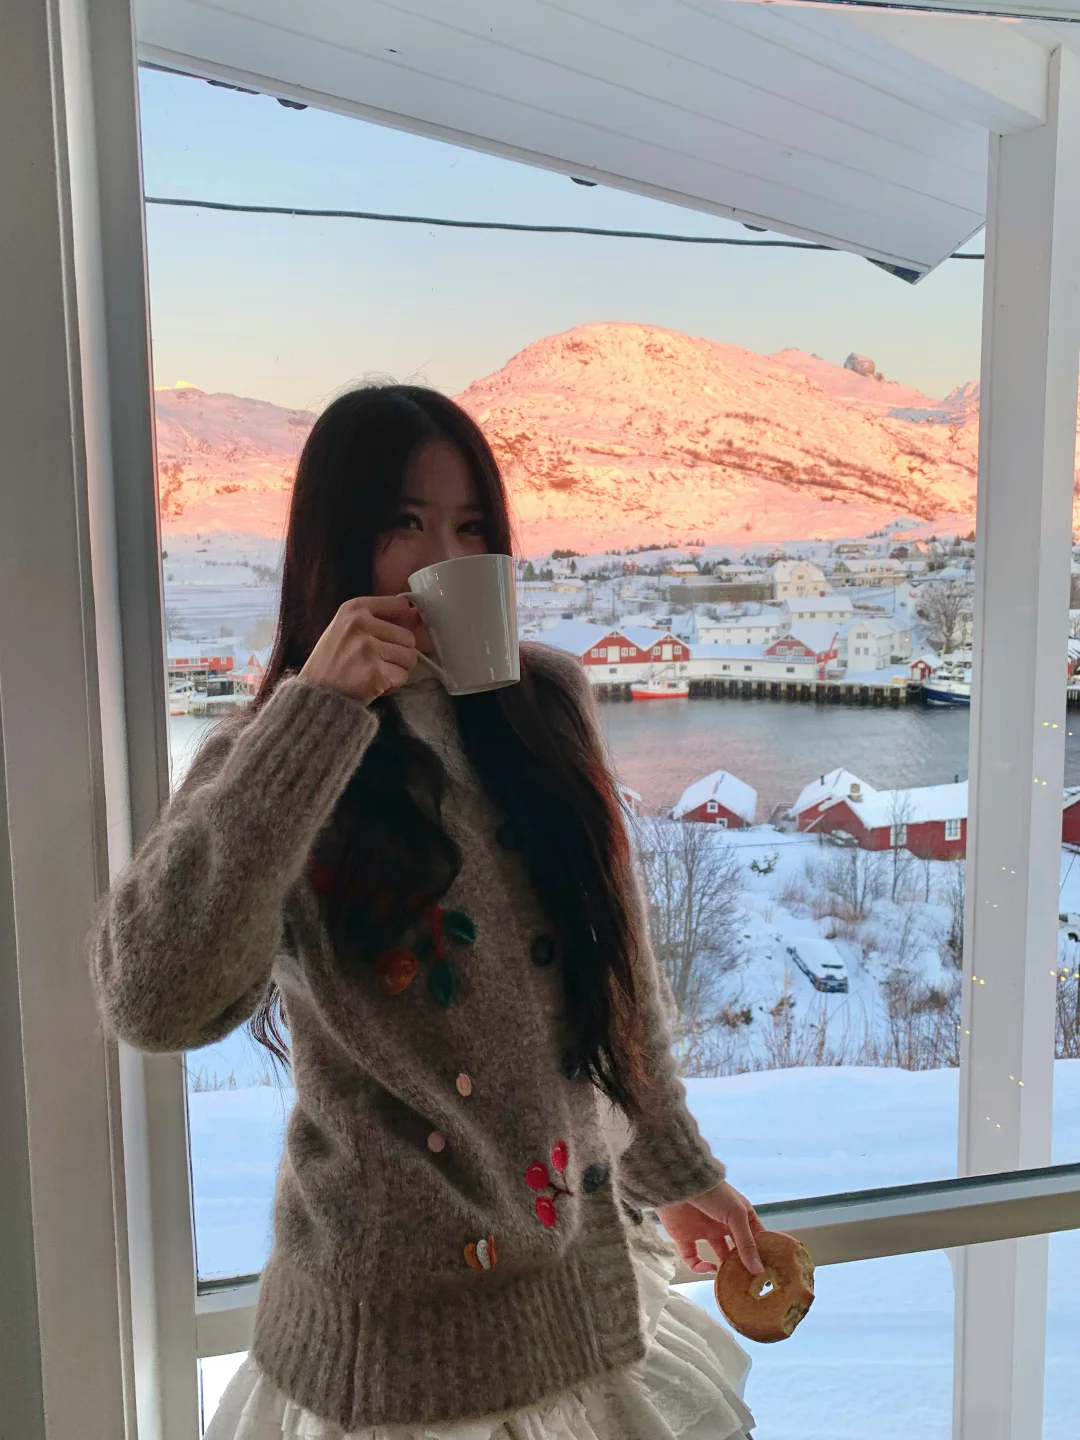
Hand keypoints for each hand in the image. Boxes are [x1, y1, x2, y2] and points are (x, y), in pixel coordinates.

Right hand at [299, 596, 422, 703]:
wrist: (315, 695)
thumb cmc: (332, 662)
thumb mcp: (347, 629)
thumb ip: (380, 619)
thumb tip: (417, 614)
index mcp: (354, 608)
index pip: (399, 605)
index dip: (400, 624)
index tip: (388, 637)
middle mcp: (361, 624)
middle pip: (408, 637)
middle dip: (398, 654)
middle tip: (377, 663)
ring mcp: (368, 648)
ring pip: (410, 657)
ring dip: (397, 670)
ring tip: (376, 673)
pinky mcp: (376, 672)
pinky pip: (402, 676)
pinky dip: (393, 685)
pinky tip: (374, 685)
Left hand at [657, 1181, 763, 1275]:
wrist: (679, 1183)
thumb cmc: (714, 1193)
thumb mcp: (736, 1215)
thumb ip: (746, 1242)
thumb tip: (758, 1269)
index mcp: (739, 1215)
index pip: (755, 1237)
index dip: (762, 1253)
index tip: (769, 1273)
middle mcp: (723, 1224)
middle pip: (737, 1250)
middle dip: (743, 1265)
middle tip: (751, 1284)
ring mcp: (704, 1231)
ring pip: (717, 1256)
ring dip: (723, 1269)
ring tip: (731, 1281)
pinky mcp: (685, 1237)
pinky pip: (693, 1259)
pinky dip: (699, 1267)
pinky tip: (710, 1268)